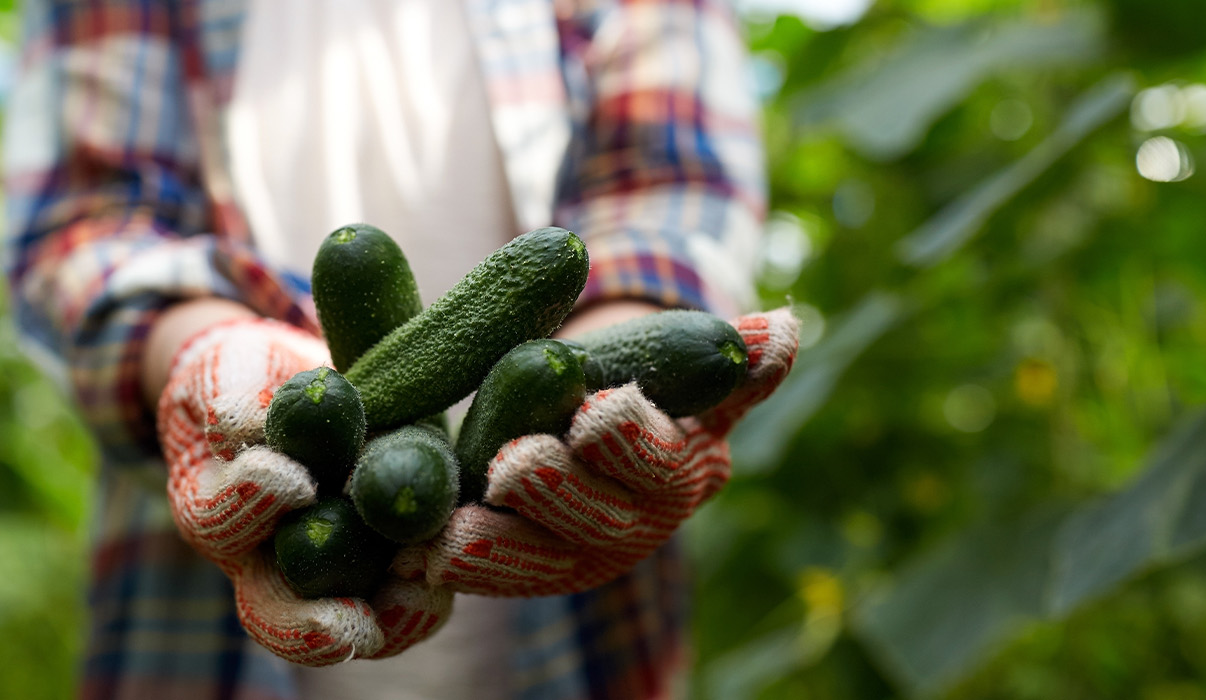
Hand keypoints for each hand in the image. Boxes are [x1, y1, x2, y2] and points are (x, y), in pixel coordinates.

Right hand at [156, 318, 452, 664]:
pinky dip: (422, 602)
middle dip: (305, 625)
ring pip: (341, 625)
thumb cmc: (249, 376)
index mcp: (214, 509)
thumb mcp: (230, 371)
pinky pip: (399, 605)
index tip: (293, 480)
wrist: (298, 390)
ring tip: (417, 600)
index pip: (218, 521)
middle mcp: (262, 560)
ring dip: (381, 621)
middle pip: (272, 612)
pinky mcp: (382, 567)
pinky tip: (447, 580)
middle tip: (342, 627)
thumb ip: (230, 396)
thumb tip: (245, 428)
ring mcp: (323, 574)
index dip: (249, 505)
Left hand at [394, 308, 799, 596]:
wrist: (590, 409)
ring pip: (542, 560)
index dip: (628, 439)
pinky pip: (495, 578)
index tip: (597, 408)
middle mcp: (637, 526)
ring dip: (500, 549)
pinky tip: (418, 562)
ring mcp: (580, 557)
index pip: (659, 459)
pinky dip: (461, 571)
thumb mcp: (677, 361)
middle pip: (599, 519)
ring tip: (451, 533)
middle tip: (512, 462)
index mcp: (682, 472)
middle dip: (557, 491)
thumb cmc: (638, 372)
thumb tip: (787, 333)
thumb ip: (722, 358)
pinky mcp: (526, 570)